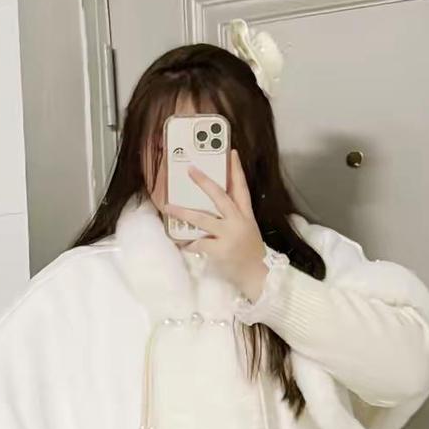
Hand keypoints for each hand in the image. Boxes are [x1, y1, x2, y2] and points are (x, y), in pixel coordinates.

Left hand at [179, 150, 268, 299]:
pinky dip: (189, 243)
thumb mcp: (247, 229)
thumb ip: (234, 216)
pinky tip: (181, 243)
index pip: (242, 188)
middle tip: (190, 169)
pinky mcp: (220, 250)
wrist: (259, 276)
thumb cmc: (250, 253)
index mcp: (246, 215)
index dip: (236, 170)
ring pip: (203, 219)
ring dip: (183, 212)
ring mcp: (229, 236)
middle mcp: (238, 222)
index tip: (231, 153)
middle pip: (220, 197)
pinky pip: (199, 243)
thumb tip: (212, 204)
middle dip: (204, 182)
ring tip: (168, 207)